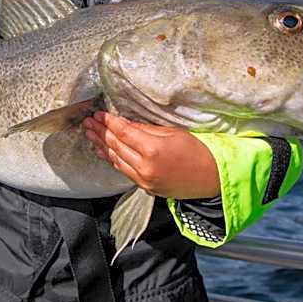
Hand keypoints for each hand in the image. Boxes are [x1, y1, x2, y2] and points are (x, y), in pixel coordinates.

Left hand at [84, 111, 219, 198]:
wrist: (213, 177)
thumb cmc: (198, 150)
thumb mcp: (172, 132)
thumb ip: (146, 129)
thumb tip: (125, 123)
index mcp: (152, 149)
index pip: (123, 132)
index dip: (108, 122)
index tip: (98, 114)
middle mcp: (145, 167)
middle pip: (115, 146)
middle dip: (100, 132)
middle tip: (89, 122)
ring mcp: (145, 180)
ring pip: (116, 160)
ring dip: (101, 146)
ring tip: (90, 134)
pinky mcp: (146, 188)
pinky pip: (124, 171)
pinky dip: (112, 160)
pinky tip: (103, 152)